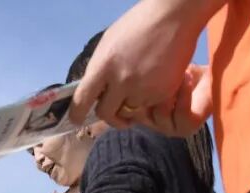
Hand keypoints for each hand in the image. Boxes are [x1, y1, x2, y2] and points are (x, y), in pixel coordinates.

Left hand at [69, 0, 212, 127]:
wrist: (173, 16)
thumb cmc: (139, 24)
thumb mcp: (109, 42)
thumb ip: (100, 68)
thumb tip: (94, 91)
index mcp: (103, 65)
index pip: (82, 100)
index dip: (76, 114)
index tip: (77, 120)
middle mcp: (121, 81)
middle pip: (106, 114)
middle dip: (108, 116)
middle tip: (114, 114)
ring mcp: (142, 89)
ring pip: (129, 111)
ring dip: (131, 105)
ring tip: (139, 89)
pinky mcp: (162, 93)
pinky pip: (150, 106)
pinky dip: (150, 99)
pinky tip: (154, 83)